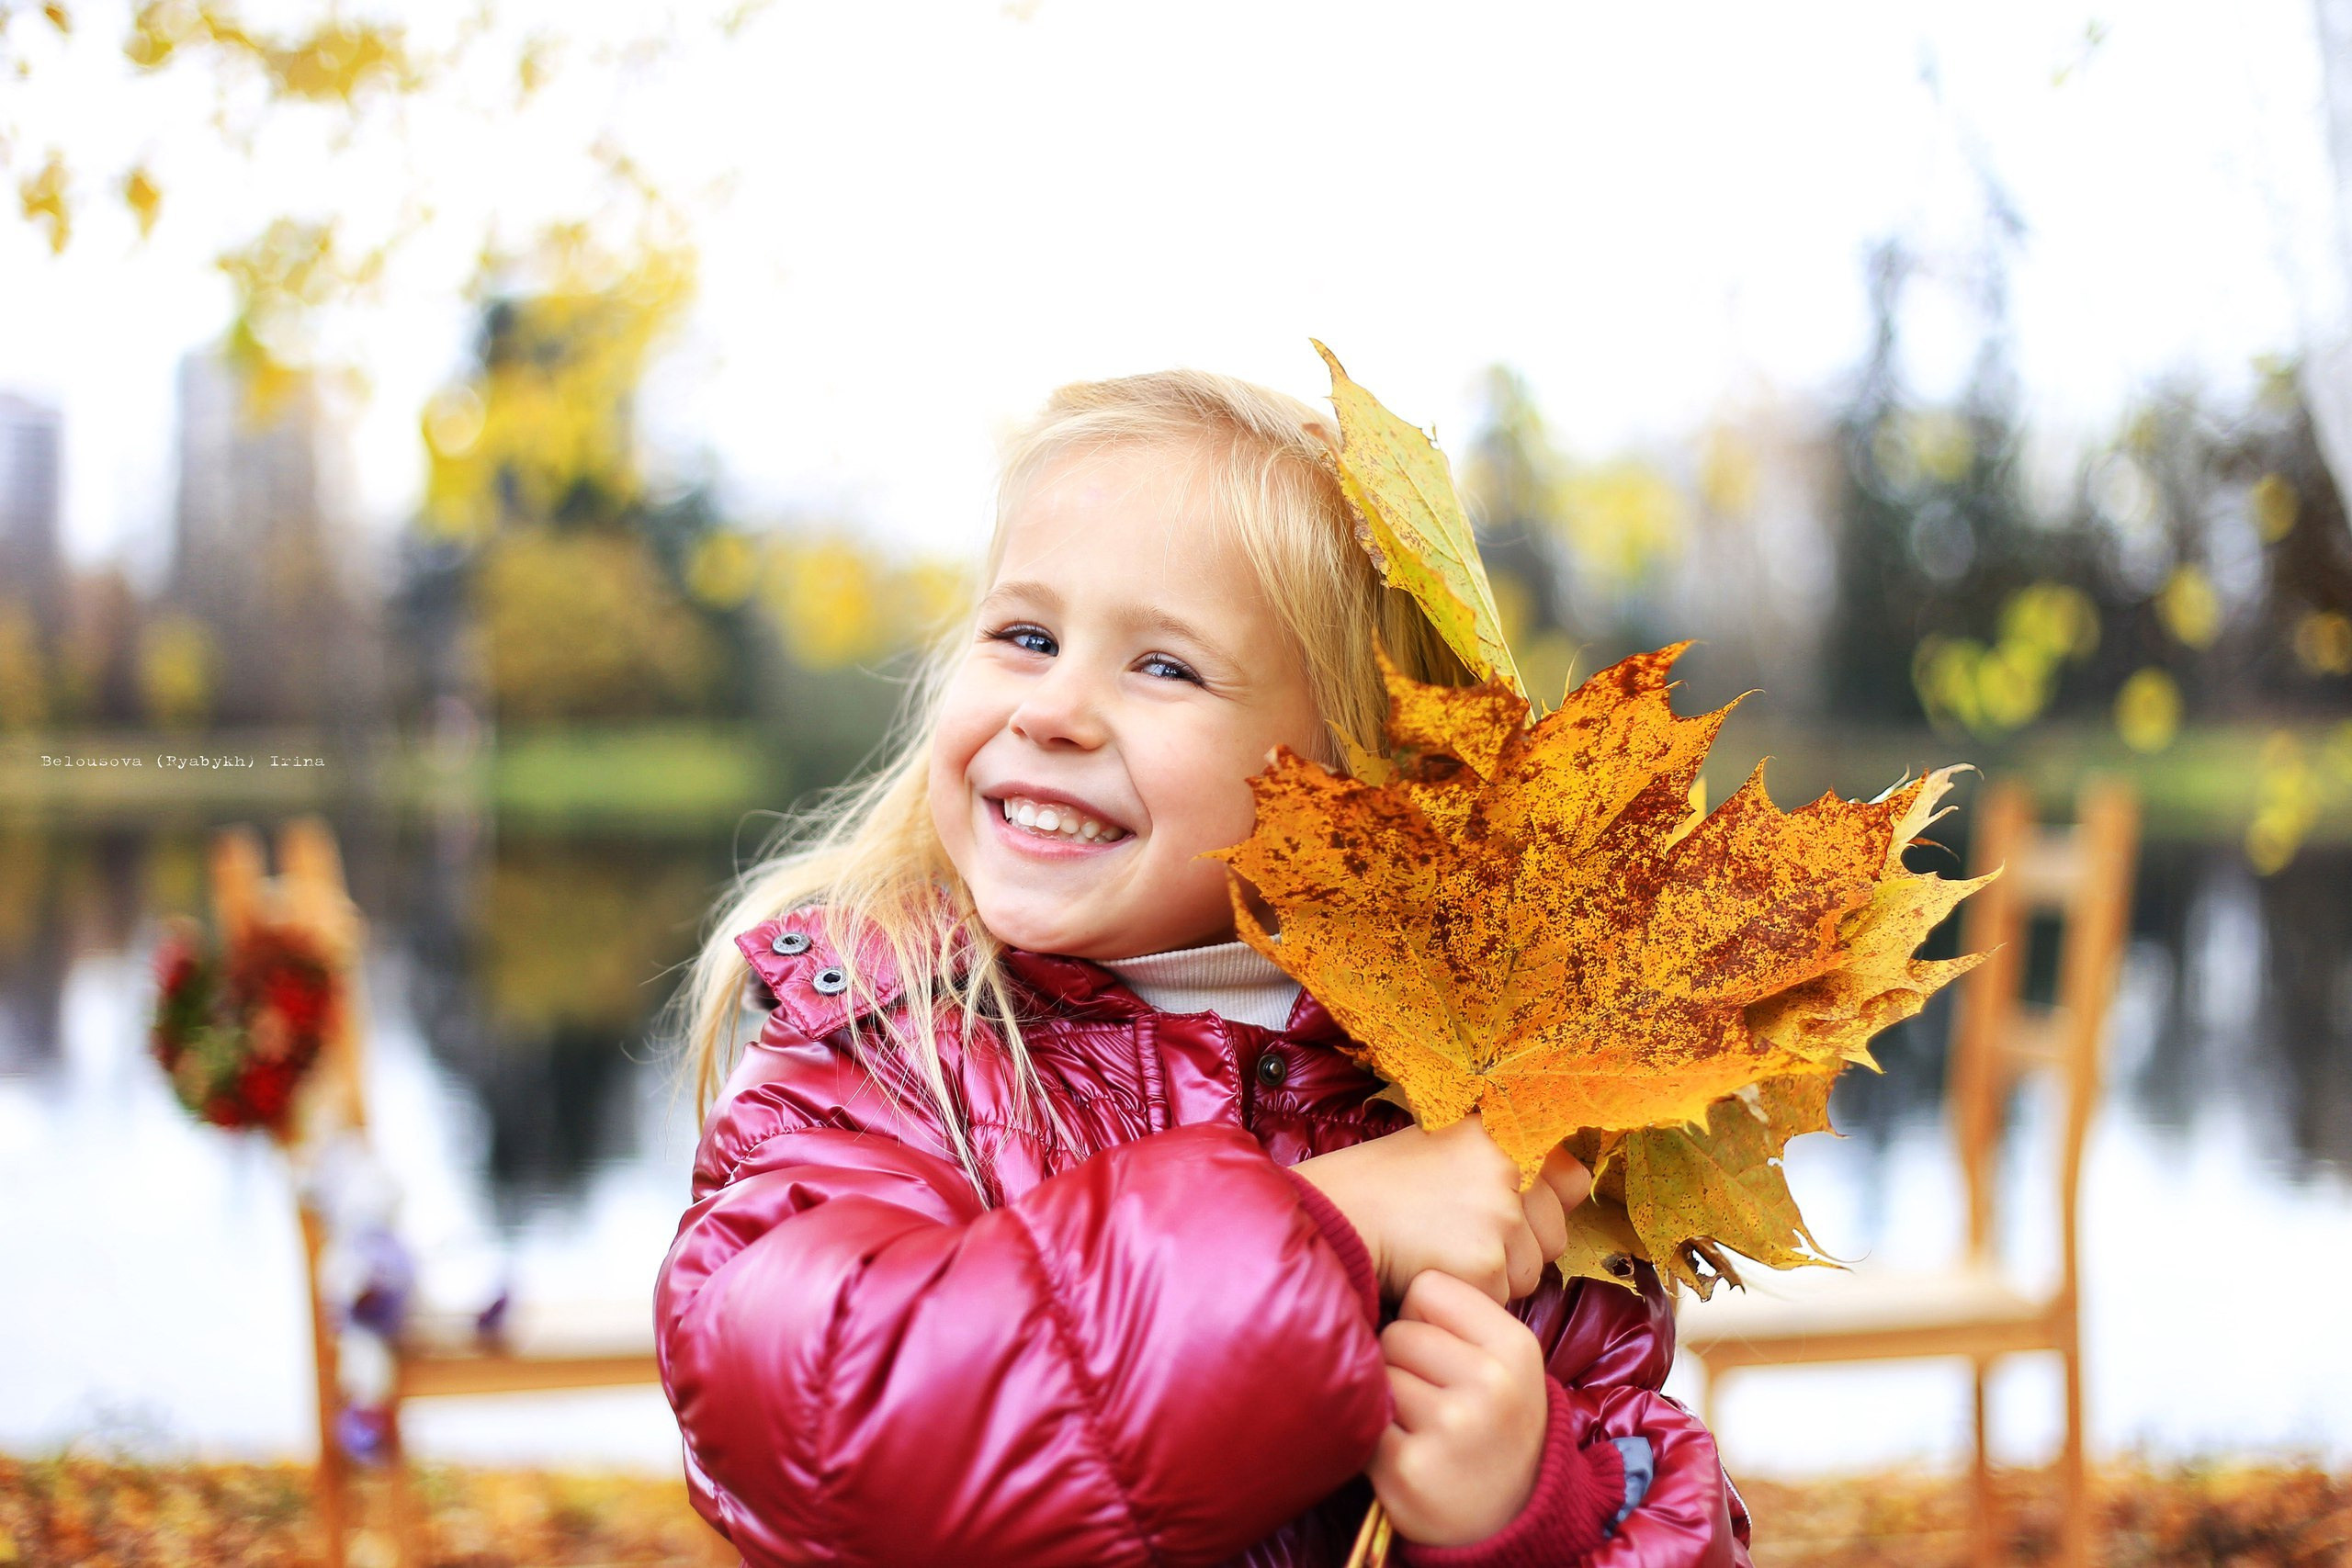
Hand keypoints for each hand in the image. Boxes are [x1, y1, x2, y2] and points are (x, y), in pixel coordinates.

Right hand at [1290, 1113, 1591, 1302]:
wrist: (1338, 1213)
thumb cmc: (1382, 1182)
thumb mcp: (1446, 1142)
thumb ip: (1501, 1154)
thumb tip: (1567, 1176)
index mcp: (1503, 1133)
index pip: (1572, 1176)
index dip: (1552, 1199)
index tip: (1525, 1208)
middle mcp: (1511, 1169)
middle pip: (1555, 1235)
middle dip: (1522, 1248)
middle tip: (1466, 1236)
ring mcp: (1502, 1218)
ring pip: (1531, 1273)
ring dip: (1498, 1276)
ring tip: (1446, 1252)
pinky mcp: (1486, 1264)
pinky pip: (1501, 1299)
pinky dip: (1472, 1296)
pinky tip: (1435, 1270)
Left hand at [1369, 1269, 1552, 1546]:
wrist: (1511, 1518)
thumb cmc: (1498, 1424)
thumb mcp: (1507, 1363)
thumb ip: (1460, 1318)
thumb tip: (1386, 1276)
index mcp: (1515, 1347)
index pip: (1429, 1286)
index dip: (1422, 1315)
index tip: (1441, 1346)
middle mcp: (1490, 1385)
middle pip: (1398, 1331)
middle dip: (1402, 1360)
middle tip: (1433, 1396)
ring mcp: (1450, 1428)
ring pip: (1377, 1373)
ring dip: (1387, 1398)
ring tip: (1422, 1425)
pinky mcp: (1409, 1468)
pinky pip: (1364, 1421)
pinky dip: (1374, 1437)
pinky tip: (1408, 1453)